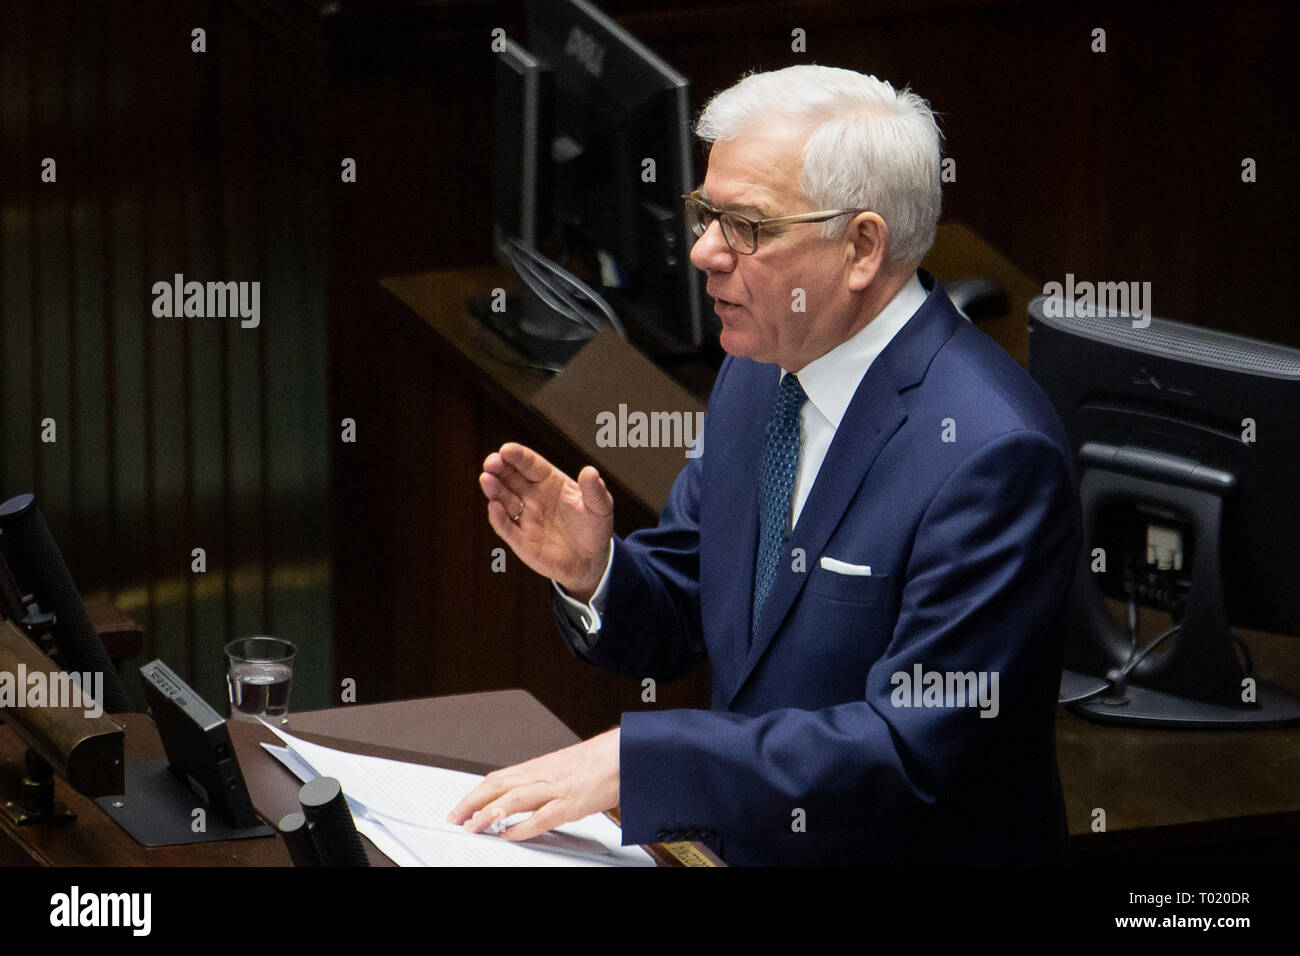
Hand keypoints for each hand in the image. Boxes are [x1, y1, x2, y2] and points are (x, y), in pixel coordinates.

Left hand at [447, 729, 619, 840]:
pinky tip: (510, 835)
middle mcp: (542, 775)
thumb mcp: (561, 768)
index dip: (474, 794)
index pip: (497, 778)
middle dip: (472, 803)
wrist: (623, 754)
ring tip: (474, 827)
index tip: (459, 808)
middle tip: (455, 819)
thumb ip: (539, 781)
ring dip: (490, 813)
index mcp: (538, 767)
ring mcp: (556, 788)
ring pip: (514, 799)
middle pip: (498, 786)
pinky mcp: (571, 802)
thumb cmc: (596, 762)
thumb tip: (519, 796)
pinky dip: (524, 826)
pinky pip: (543, 816)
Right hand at [479, 442, 613, 600]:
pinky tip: (494, 507)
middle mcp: (532, 495)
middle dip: (499, 467)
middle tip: (491, 462)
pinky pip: (505, 526)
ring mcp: (524, 517)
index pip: (531, 464)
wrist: (590, 561)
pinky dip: (498, 517)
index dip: (518, 456)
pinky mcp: (519, 539)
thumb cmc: (594, 528)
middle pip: (510, 477)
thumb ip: (594, 491)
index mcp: (550, 481)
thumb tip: (590, 472)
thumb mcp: (600, 508)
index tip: (506, 450)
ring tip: (487, 479)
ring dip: (494, 489)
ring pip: (503, 499)